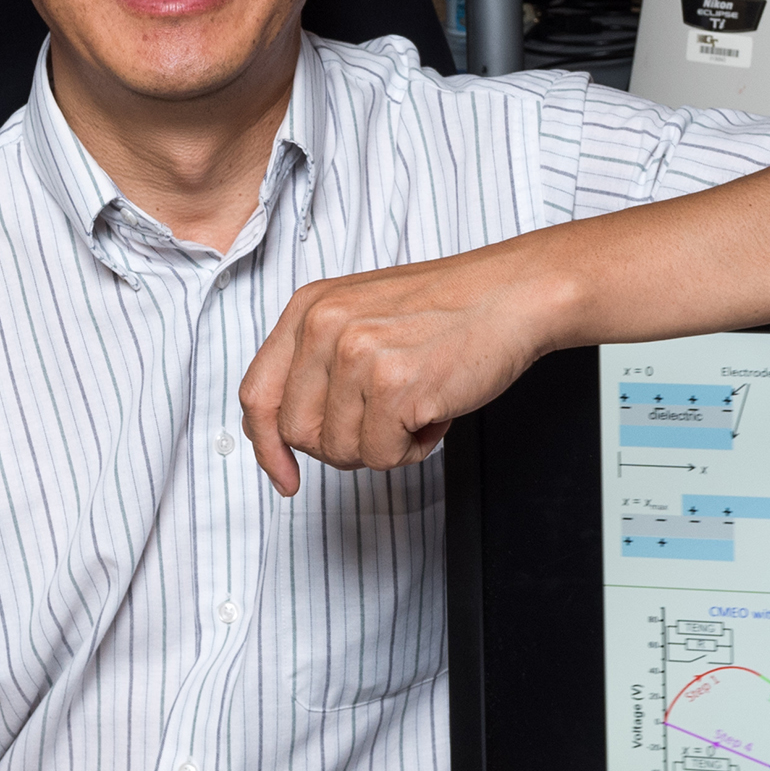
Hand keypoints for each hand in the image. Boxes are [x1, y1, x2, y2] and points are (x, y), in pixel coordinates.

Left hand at [236, 249, 576, 495]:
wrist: (512, 295)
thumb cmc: (447, 311)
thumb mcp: (361, 316)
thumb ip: (318, 363)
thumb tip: (286, 434)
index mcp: (308, 308)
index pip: (258, 394)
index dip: (267, 446)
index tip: (283, 476)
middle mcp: (323, 326)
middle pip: (297, 432)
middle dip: (341, 444)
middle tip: (385, 421)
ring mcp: (356, 355)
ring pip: (340, 450)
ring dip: (383, 444)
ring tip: (416, 404)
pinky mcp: (393, 386)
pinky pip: (382, 456)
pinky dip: (412, 448)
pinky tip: (433, 412)